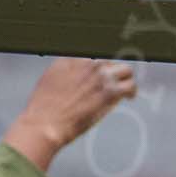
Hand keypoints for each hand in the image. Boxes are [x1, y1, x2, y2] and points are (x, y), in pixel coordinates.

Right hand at [3, 57, 138, 169]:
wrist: (45, 123)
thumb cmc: (44, 107)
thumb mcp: (51, 76)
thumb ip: (67, 67)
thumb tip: (76, 67)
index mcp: (73, 57)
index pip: (96, 54)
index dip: (100, 65)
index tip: (102, 73)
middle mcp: (88, 63)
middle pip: (111, 60)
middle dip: (113, 72)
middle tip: (114, 83)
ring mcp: (100, 76)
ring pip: (125, 70)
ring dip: (126, 80)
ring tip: (125, 90)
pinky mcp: (110, 92)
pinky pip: (130, 86)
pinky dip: (131, 92)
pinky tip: (129, 98)